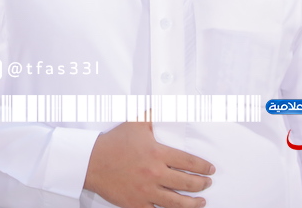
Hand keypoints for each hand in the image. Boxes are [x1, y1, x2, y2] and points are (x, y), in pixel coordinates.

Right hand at [84, 122, 213, 207]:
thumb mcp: (135, 124)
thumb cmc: (113, 143)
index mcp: (157, 154)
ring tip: (200, 202)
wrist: (92, 161)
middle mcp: (155, 174)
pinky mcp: (137, 203)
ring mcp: (147, 191)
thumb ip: (153, 114)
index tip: (210, 169)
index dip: (204, 167)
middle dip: (202, 184)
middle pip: (188, 183)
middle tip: (207, 183)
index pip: (189, 162)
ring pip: (177, 202)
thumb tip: (167, 103)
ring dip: (193, 203)